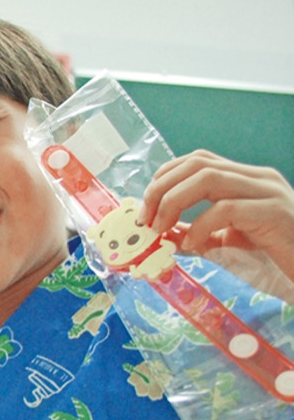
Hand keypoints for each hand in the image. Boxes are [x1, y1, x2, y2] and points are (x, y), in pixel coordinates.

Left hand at [142, 150, 293, 279]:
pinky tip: (193, 244)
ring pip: (208, 177)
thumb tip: (160, 234)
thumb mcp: (226, 244)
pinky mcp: (275, 213)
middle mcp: (257, 178)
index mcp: (245, 180)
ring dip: (174, 202)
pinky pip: (228, 208)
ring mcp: (268, 192)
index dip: (164, 179)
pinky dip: (201, 225)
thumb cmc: (273, 258)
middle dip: (161, 189)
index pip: (196, 161)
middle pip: (197, 163)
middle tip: (146, 220)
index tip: (145, 209)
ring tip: (161, 229)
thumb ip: (196, 235)